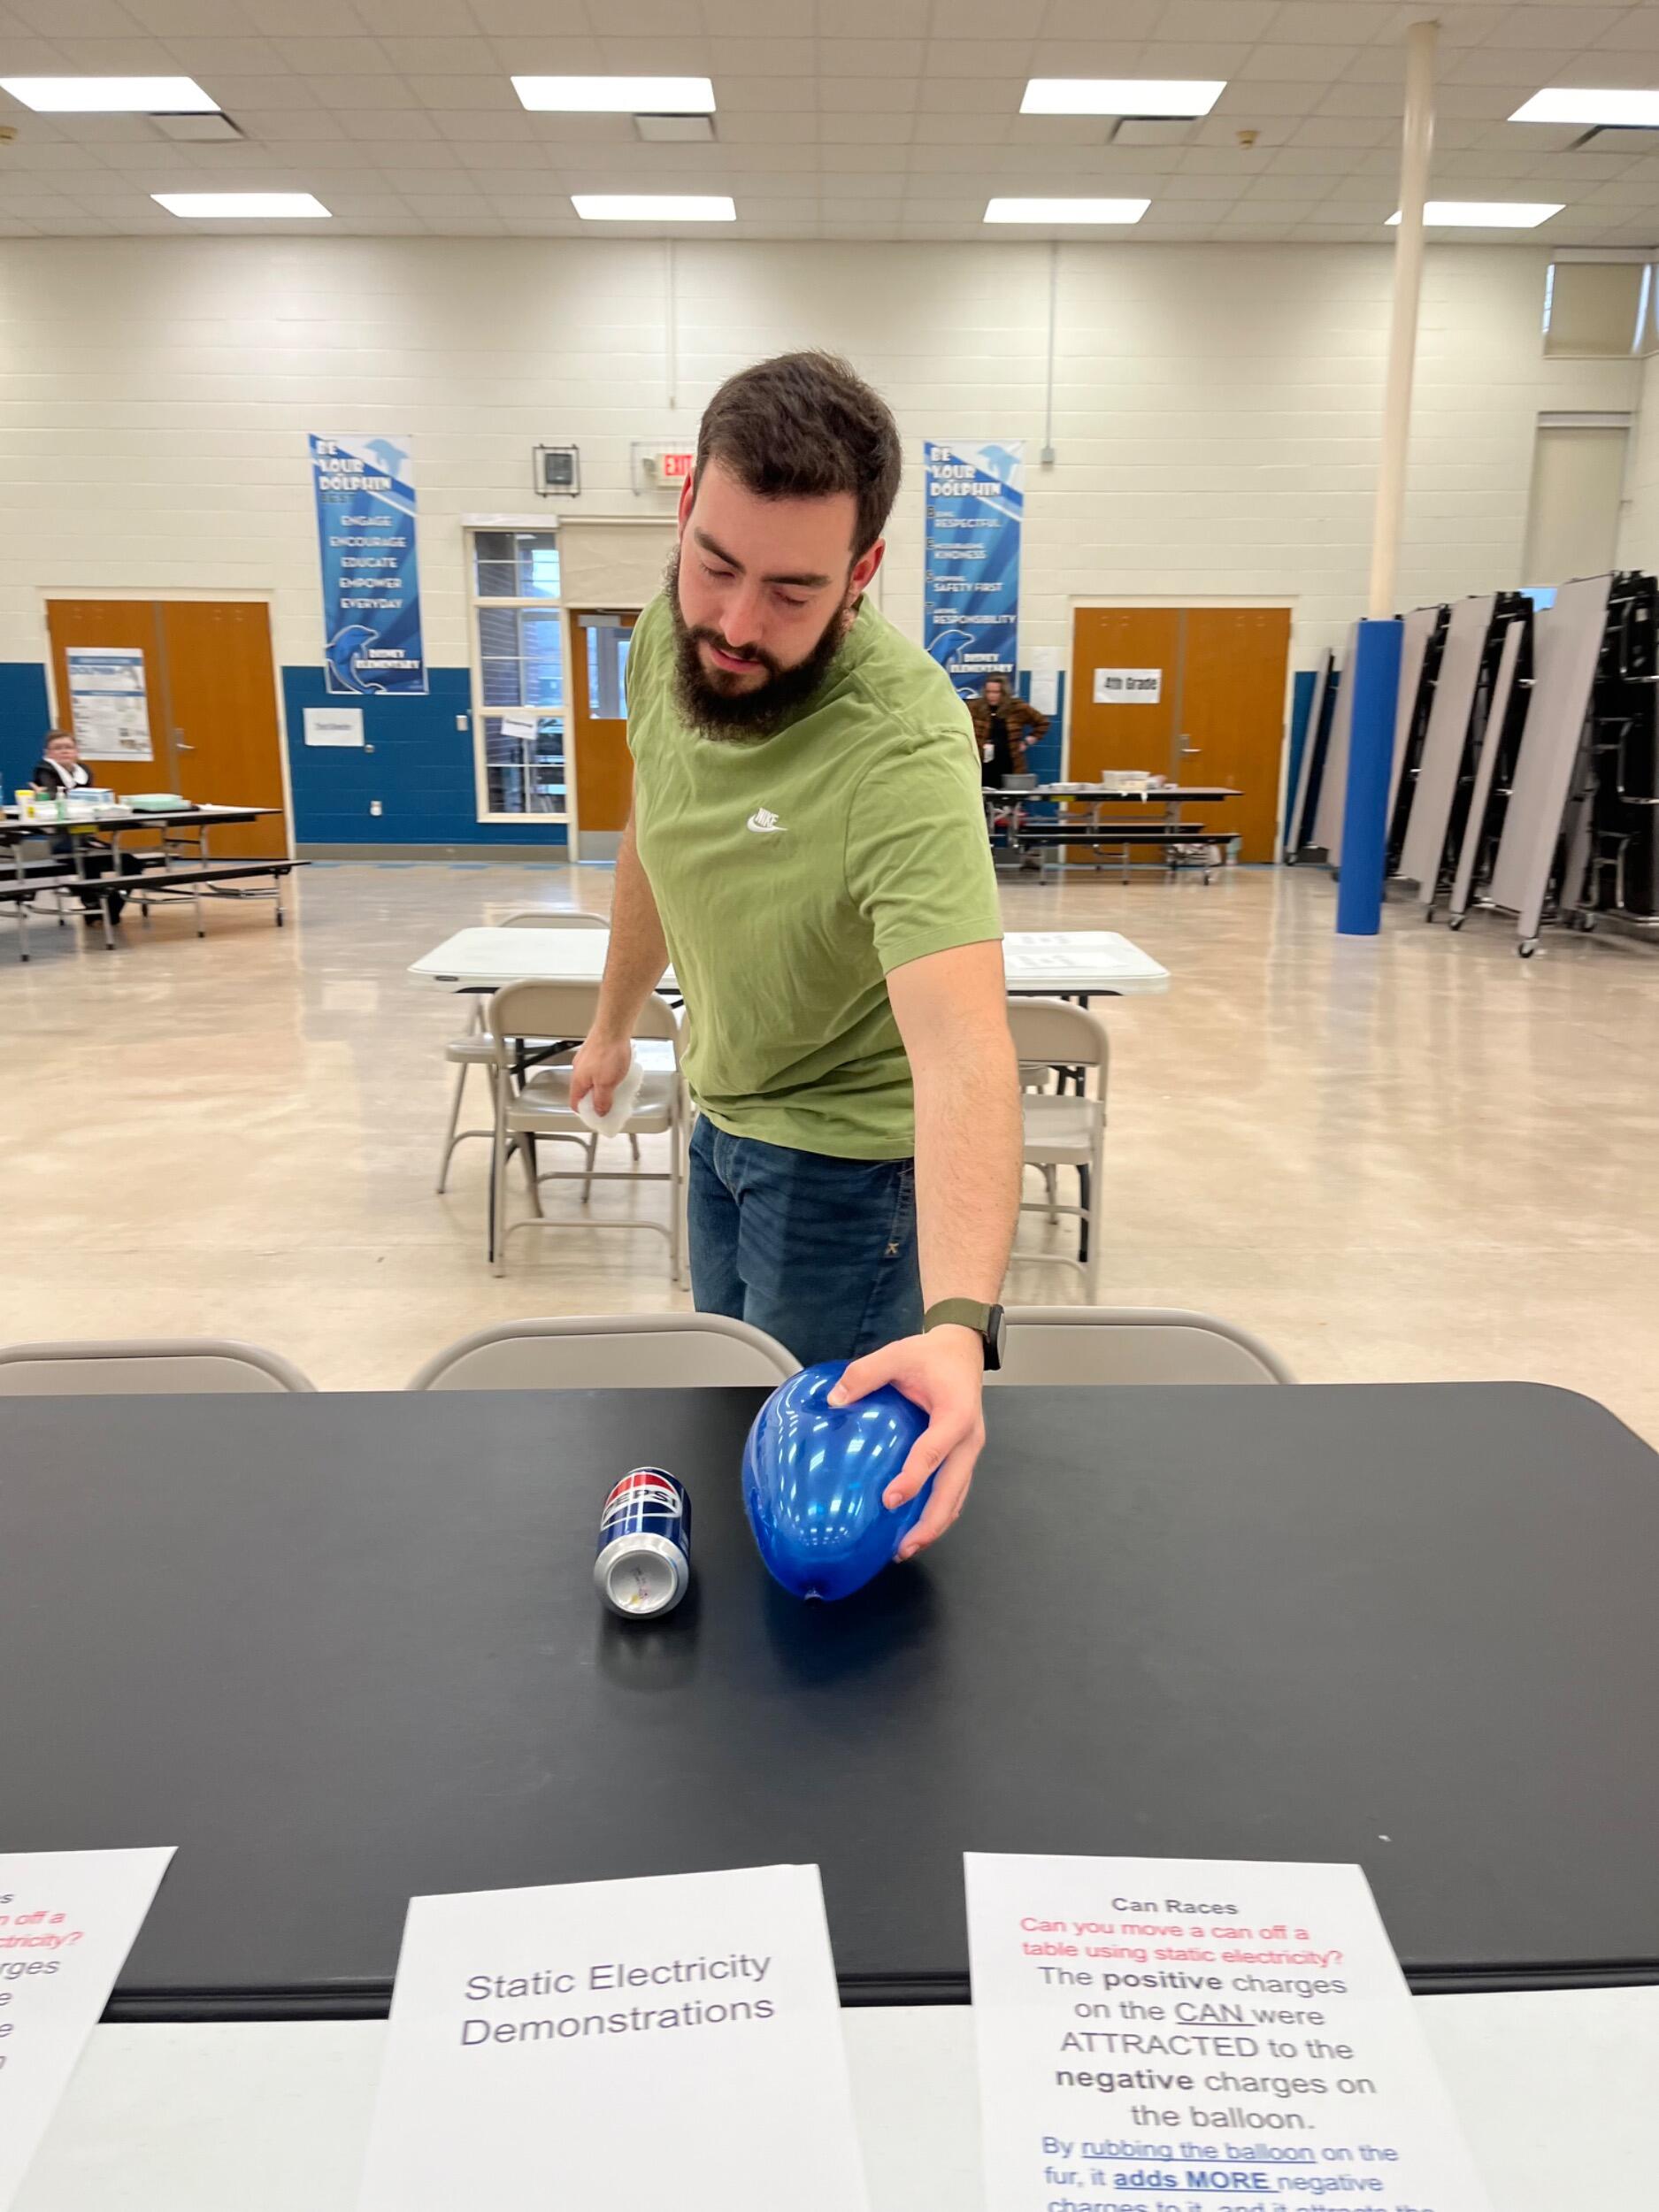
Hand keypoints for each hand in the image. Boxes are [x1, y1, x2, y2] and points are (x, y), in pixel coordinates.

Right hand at [568, 1031, 632, 1118]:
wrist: (613, 1028)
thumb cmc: (609, 1053)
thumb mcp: (607, 1084)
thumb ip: (602, 1100)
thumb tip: (599, 1112)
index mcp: (578, 1081)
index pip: (575, 1102)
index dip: (585, 1112)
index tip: (596, 1117)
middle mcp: (579, 1070)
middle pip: (583, 1091)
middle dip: (595, 1099)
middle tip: (609, 1103)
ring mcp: (586, 1059)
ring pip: (591, 1078)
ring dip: (601, 1086)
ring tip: (615, 1087)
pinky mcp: (594, 1051)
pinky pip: (597, 1068)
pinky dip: (605, 1074)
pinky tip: (617, 1071)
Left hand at [828, 1326, 985, 1560]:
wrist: (962, 1351)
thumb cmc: (933, 1355)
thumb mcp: (897, 1354)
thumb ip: (865, 1374)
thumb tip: (834, 1400)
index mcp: (956, 1414)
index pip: (934, 1452)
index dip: (913, 1479)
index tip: (890, 1500)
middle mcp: (969, 1439)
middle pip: (954, 1490)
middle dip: (930, 1523)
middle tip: (903, 1547)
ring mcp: (968, 1451)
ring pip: (957, 1497)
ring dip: (935, 1525)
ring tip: (906, 1548)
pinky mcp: (961, 1457)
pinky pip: (953, 1491)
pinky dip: (937, 1513)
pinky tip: (913, 1527)